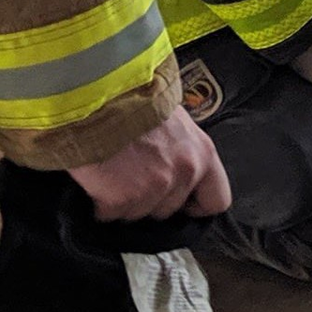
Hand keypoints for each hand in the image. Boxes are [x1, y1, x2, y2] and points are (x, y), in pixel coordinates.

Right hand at [67, 107, 231, 220]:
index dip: (196, 204)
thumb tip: (176, 166)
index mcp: (203, 154)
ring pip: (139, 214)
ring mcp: (154, 186)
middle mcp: (184, 172)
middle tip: (131, 175)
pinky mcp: (122, 197)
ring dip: (123, 201)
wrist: (96, 96)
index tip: (181, 203)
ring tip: (112, 173)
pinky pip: (110, 214)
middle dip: (150, 199)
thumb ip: (182, 149)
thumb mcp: (175, 121)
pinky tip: (97, 181)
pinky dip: (100, 204)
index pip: (216, 200)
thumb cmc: (133, 100)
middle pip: (169, 209)